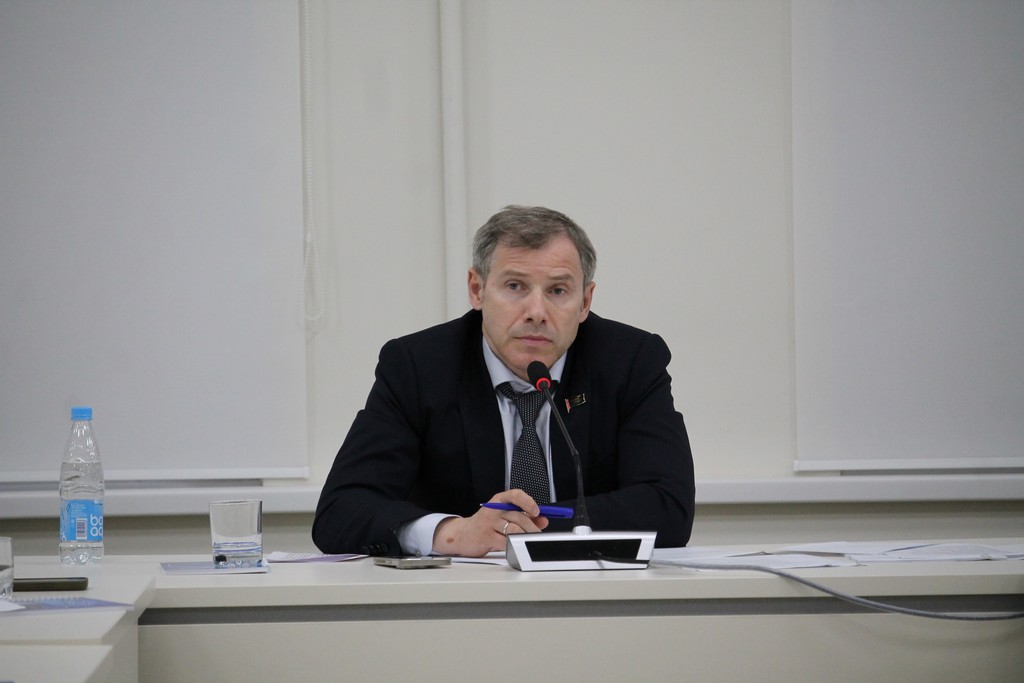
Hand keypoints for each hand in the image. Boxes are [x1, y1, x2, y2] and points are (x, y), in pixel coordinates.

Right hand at [431, 489, 549, 556]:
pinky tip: (513, 546)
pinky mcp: (486, 537)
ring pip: (515, 530)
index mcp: (499, 500)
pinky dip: (514, 545)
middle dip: (532, 528)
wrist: (463, 535)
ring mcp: (489, 523)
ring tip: (527, 541)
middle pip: (519, 517)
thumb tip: (543, 520)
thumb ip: (524, 516)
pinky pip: (506, 542)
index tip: (537, 511)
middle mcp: (494, 509)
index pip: (516, 495)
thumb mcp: (504, 517)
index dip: (528, 502)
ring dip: (525, 538)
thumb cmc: (486, 525)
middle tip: (538, 534)